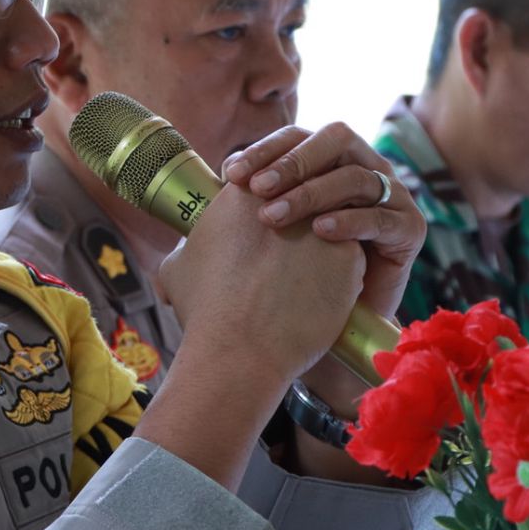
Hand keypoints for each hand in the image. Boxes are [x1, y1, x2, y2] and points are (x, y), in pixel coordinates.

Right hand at [158, 181, 365, 391]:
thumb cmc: (205, 310)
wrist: (240, 351)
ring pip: (333, 219)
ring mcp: (324, 223)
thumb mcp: (177, 267)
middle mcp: (288, 197)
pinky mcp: (350, 255)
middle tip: (288, 248)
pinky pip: (351, 252)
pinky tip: (325, 290)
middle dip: (301, 213)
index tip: (264, 224)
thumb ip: (188, 248)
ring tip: (308, 269)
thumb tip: (186, 254)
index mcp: (244, 192)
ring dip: (325, 237)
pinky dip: (341, 268)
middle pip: (304, 192)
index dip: (267, 200)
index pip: (267, 178)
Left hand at [221, 122, 422, 320]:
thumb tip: (210, 190)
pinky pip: (382, 216)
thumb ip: (239, 212)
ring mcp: (391, 197)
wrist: (331, 325)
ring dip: (312, 193)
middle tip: (257, 189)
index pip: (297, 137)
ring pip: (356, 176)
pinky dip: (349, 220)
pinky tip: (318, 233)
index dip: (265, 149)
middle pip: (335, 140)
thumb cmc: (290, 277)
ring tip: (275, 217)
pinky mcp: (409, 229)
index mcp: (326, 163)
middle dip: (293, 162)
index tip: (231, 175)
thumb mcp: (259, 238)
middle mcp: (362, 169)